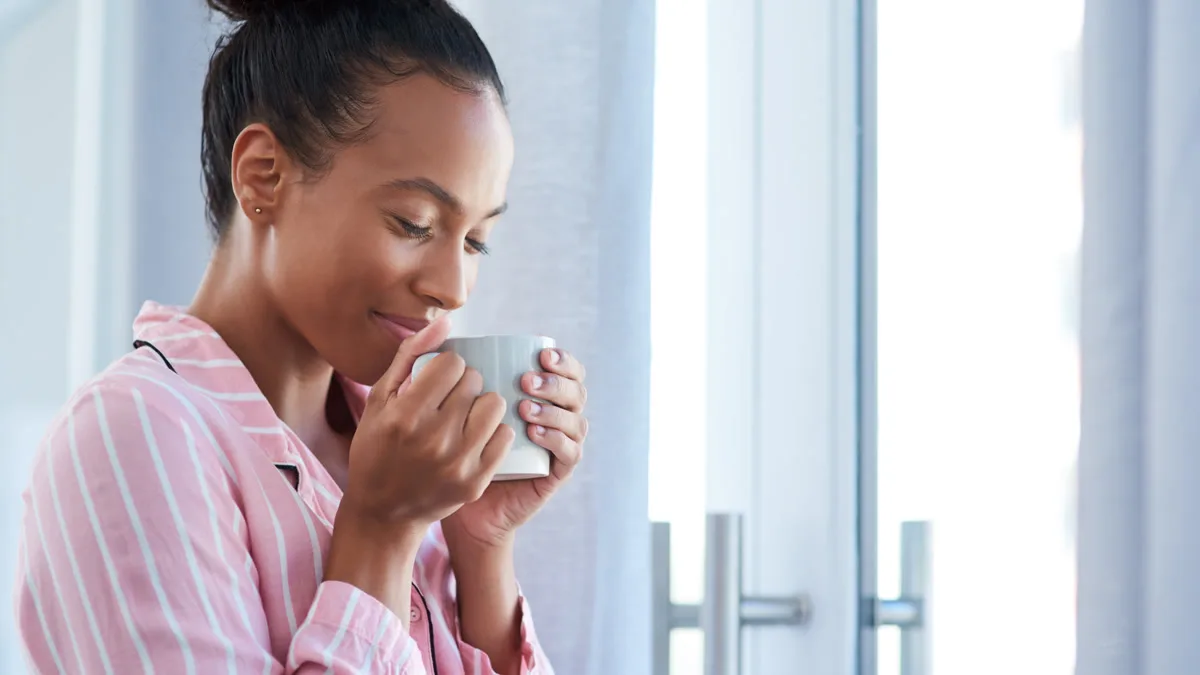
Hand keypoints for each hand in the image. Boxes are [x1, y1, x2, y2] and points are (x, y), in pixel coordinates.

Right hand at [339, 317, 515, 537]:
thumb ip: (411, 356)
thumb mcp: (380, 400)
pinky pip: (503, 436)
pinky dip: (493, 430)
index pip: (452, 364)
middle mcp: (433, 439)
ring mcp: (457, 463)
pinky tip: (476, 434)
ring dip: (483, 403)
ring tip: (467, 413)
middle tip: (451, 398)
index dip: (447, 366)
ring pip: (495, 404)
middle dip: (464, 383)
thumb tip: (446, 321)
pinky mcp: (475, 481)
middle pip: (474, 381)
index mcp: (405, 416)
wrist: (383, 512)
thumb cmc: (377, 449)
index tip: (439, 378)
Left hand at [442, 347, 587, 551]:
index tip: (539, 354)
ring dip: (554, 409)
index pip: (566, 370)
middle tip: (527, 381)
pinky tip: (534, 432)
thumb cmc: (448, 444)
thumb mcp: (446, 403)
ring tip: (524, 407)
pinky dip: (557, 440)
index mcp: (538, 396)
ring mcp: (558, 445)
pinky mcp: (555, 473)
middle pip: (576, 391)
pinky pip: (570, 453)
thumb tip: (444, 323)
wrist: (453, 498)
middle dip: (557, 381)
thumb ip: (444, 365)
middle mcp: (554, 418)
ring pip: (576, 420)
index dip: (562, 360)